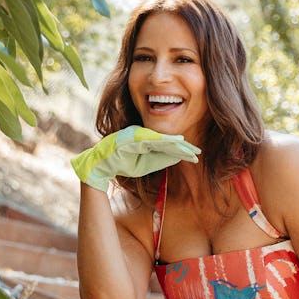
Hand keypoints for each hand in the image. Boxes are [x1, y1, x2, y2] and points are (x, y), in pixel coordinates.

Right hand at [71, 125, 200, 191]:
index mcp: (145, 140)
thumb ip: (159, 160)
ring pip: (163, 140)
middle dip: (183, 147)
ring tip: (192, 151)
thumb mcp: (144, 165)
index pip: (166, 145)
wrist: (100, 164)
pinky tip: (178, 143)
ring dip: (178, 146)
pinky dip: (166, 142)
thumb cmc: (121, 165)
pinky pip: (153, 140)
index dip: (181, 150)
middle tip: (198, 153)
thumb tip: (177, 158)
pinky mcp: (135, 137)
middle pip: (168, 141)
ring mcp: (139, 134)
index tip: (194, 155)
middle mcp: (143, 134)